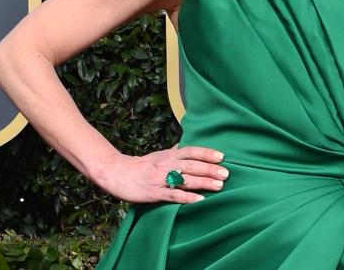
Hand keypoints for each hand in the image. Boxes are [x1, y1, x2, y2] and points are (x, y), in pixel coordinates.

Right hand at [94, 145, 228, 203]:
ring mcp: (161, 179)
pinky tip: (199, 200)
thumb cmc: (142, 165)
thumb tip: (187, 143)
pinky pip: (173, 195)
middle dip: (210, 169)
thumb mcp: (160, 154)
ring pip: (185, 180)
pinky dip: (186, 198)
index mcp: (169, 155)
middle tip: (226, 174)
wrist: (117, 173)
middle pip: (192, 165)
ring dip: (203, 183)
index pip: (192, 151)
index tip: (222, 156)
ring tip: (219, 186)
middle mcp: (167, 164)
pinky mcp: (154, 192)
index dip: (207, 153)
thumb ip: (175, 151)